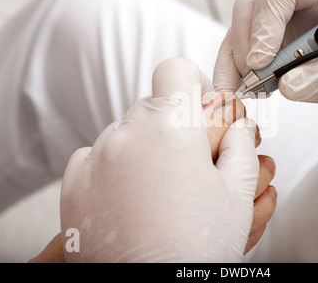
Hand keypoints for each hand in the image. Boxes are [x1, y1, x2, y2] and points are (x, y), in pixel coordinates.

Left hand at [58, 57, 275, 261]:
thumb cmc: (197, 248)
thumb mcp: (236, 195)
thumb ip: (242, 148)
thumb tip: (240, 126)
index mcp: (171, 127)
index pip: (176, 70)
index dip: (191, 83)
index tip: (199, 106)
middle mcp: (127, 134)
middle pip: (153, 106)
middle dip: (173, 125)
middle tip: (189, 162)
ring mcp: (96, 158)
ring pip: (126, 132)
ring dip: (145, 147)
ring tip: (161, 189)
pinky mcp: (75, 184)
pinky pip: (98, 156)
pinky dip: (115, 167)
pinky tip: (132, 198)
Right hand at [214, 0, 317, 109]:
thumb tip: (289, 86)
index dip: (265, 22)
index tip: (262, 63)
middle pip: (252, 4)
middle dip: (247, 47)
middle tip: (256, 84)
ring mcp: (282, 14)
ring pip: (240, 25)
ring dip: (235, 62)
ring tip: (245, 93)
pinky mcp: (271, 34)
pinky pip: (240, 45)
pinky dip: (234, 70)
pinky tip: (241, 91)